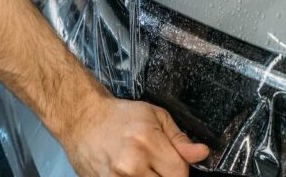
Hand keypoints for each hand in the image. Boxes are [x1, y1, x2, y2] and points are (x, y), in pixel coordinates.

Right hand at [63, 96, 208, 175]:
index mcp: (148, 143)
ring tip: (145, 168)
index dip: (182, 170)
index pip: (180, 173)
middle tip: (158, 165)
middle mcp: (132, 165)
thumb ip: (179, 139)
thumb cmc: (120, 116)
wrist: (83, 119)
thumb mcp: (156, 116)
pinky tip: (132, 173)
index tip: (175, 164)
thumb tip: (202, 153)